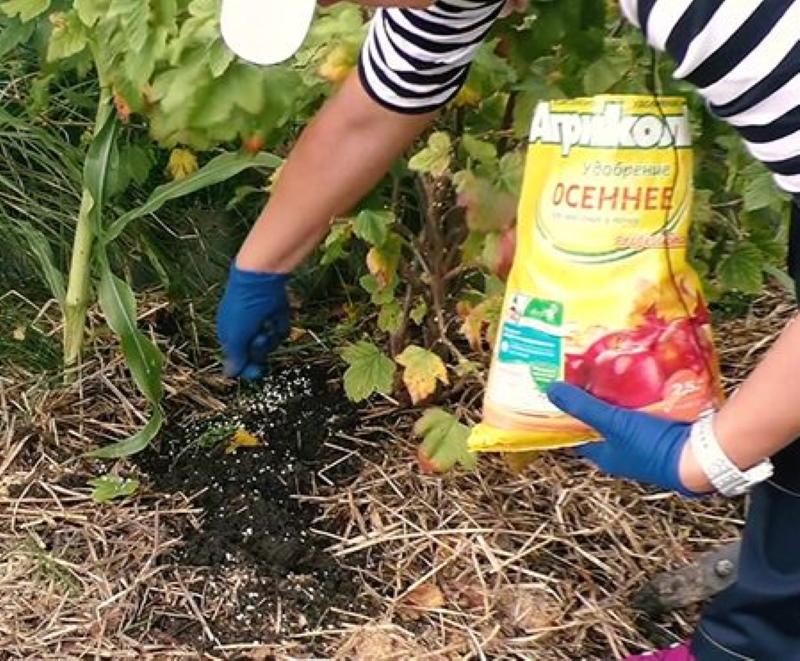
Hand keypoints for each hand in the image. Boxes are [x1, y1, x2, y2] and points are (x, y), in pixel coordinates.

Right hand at [216, 264, 290, 379]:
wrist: (260, 280)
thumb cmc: (243, 308)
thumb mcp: (236, 337)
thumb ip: (236, 358)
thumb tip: (229, 376)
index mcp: (229, 337)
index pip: (238, 361)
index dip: (248, 368)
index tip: (258, 372)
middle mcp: (244, 331)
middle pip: (256, 355)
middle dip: (260, 350)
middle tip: (261, 338)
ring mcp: (261, 324)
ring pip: (271, 344)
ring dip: (271, 338)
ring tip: (267, 325)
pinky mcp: (276, 316)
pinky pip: (281, 331)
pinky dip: (280, 326)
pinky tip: (275, 316)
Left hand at [547, 382, 712, 495]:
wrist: (700, 457)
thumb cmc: (650, 445)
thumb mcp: (611, 422)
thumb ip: (583, 407)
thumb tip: (550, 390)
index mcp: (604, 456)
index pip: (576, 436)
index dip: (566, 419)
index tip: (558, 397)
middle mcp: (622, 454)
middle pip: (601, 425)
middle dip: (594, 404)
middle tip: (586, 378)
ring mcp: (643, 445)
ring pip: (624, 418)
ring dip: (618, 400)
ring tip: (611, 373)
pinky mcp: (663, 435)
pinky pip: (645, 414)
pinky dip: (640, 400)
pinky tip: (641, 381)